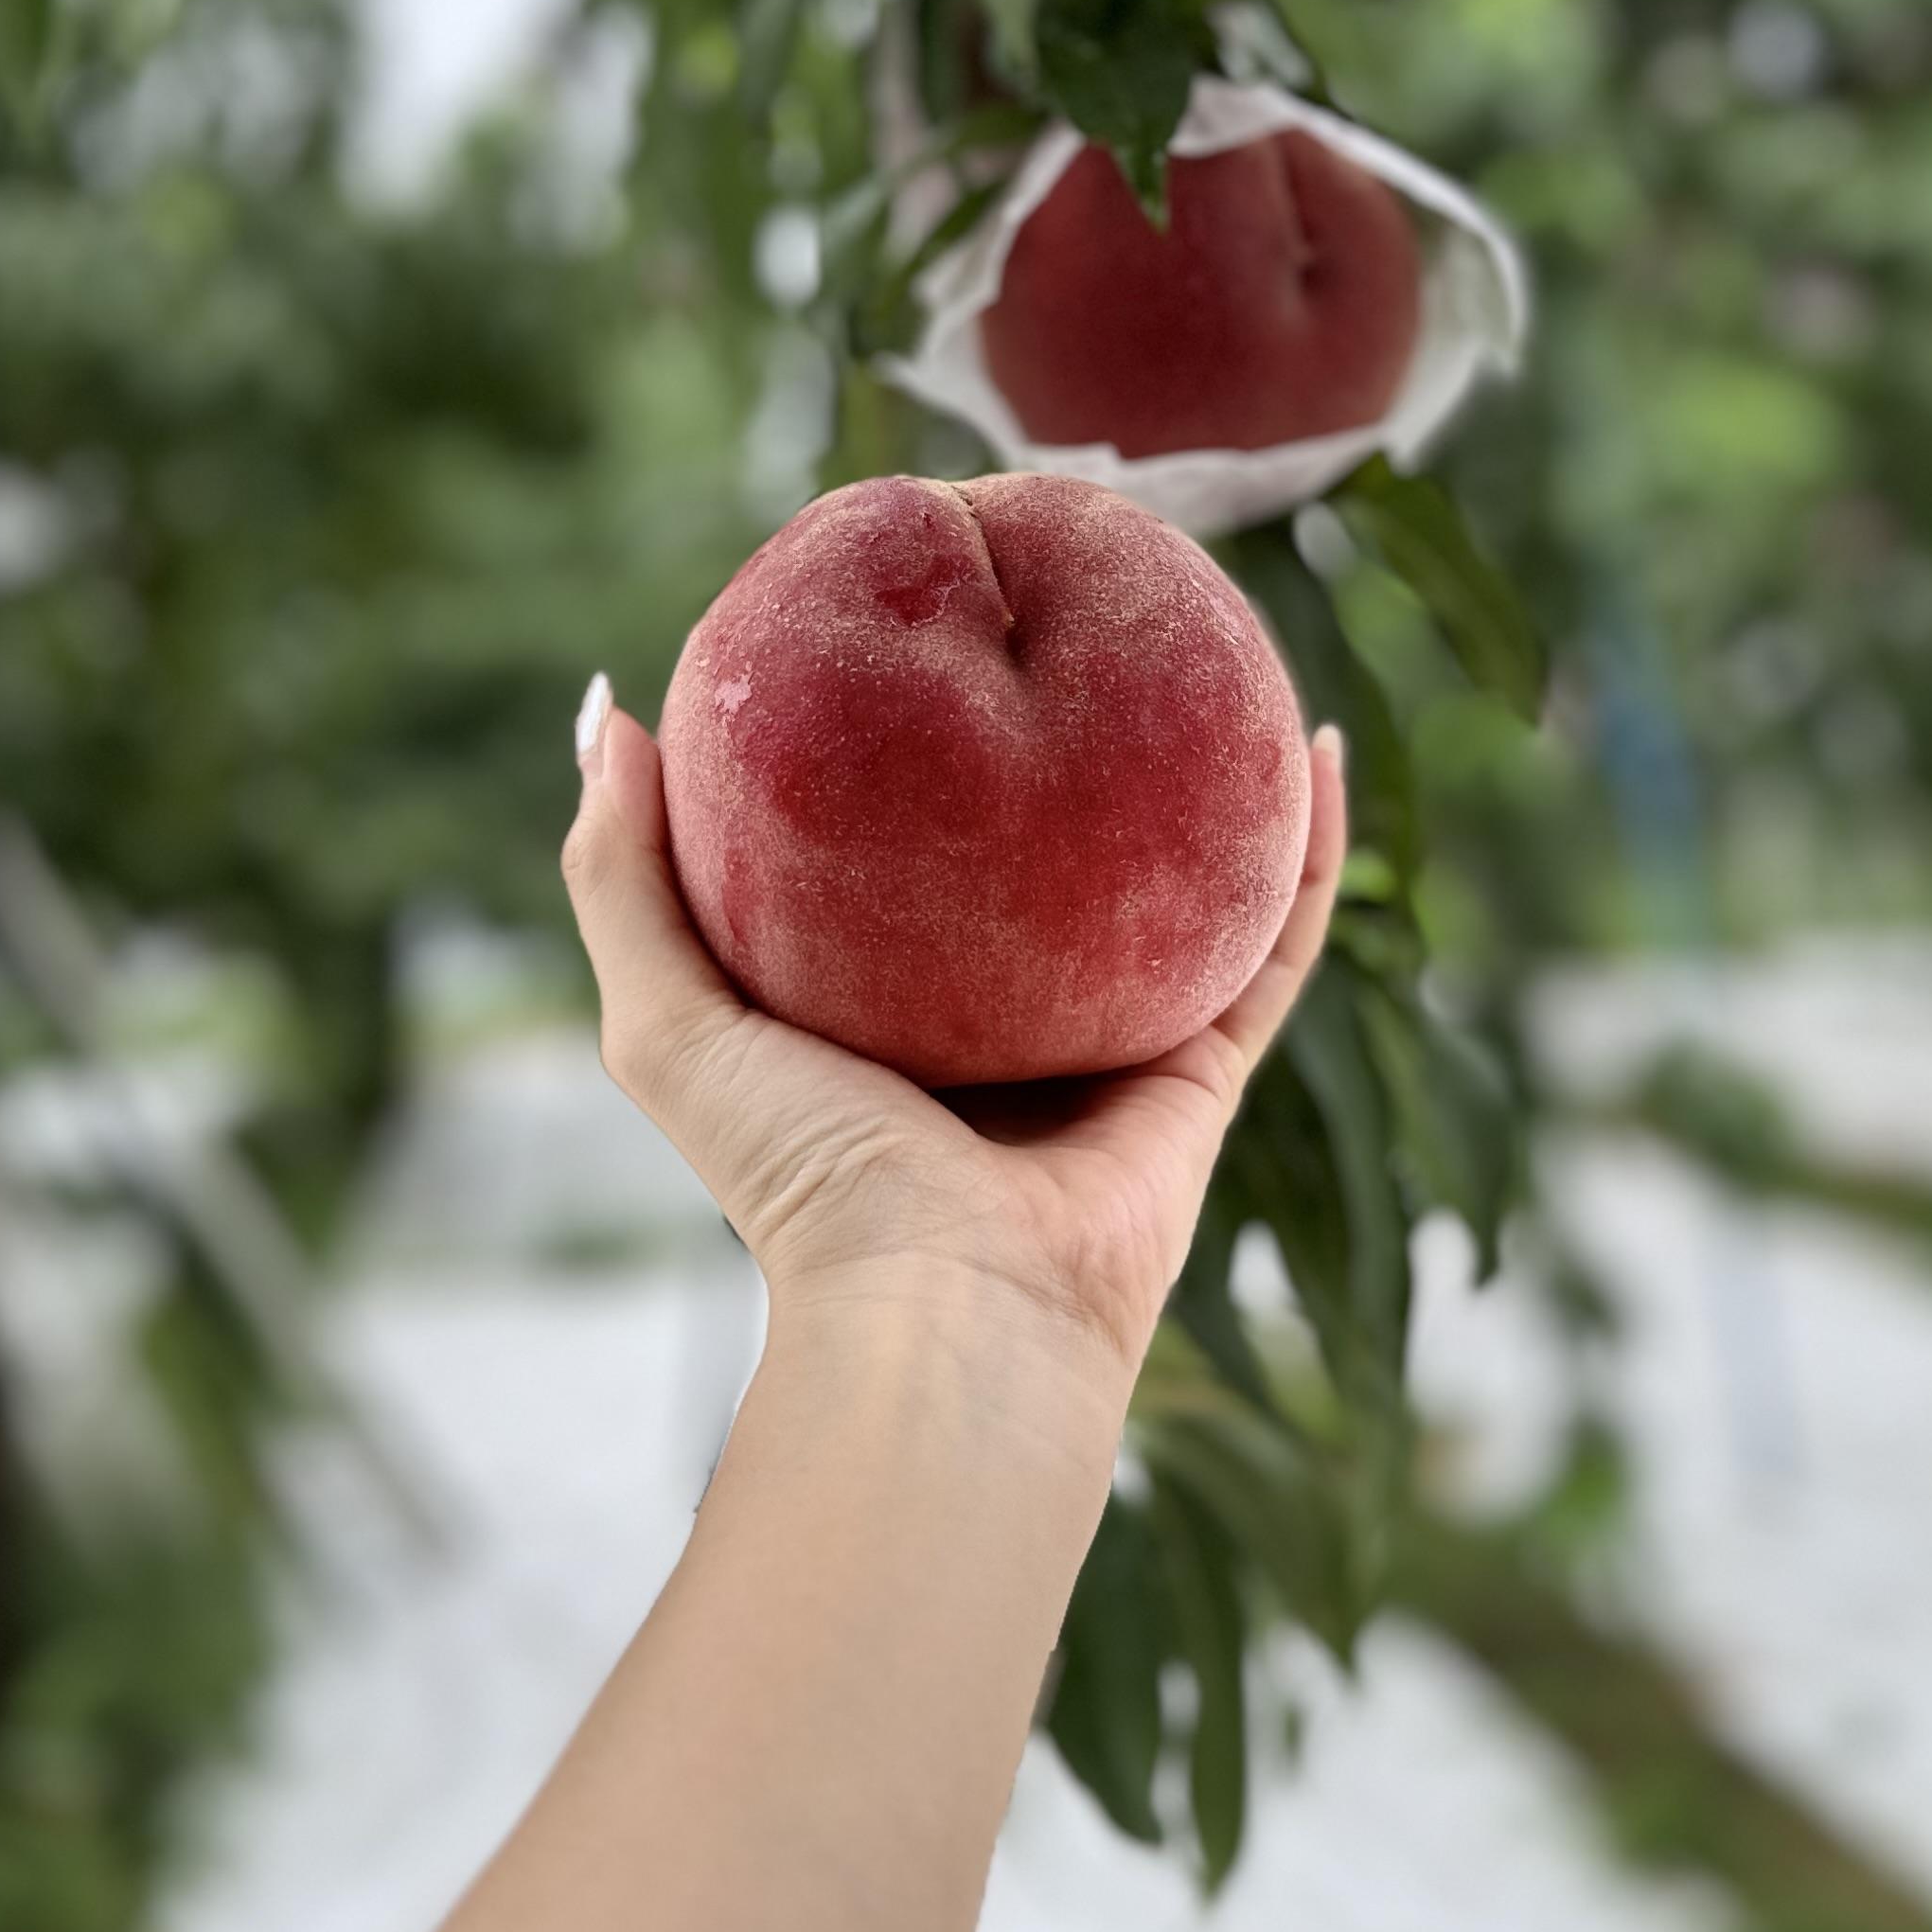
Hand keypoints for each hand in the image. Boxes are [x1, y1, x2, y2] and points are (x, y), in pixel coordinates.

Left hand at [560, 681, 1348, 1381]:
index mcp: (886, 1014)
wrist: (948, 1312)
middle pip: (1051, 860)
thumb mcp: (668, 1017)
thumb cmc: (801, 1179)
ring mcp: (1112, 1041)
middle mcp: (1005, 1021)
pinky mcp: (1202, 1066)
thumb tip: (610, 705)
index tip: (919, 632)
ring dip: (1218, 781)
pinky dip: (1311, 847)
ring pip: (1185, 884)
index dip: (913, 752)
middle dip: (1077, 752)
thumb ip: (624, 874)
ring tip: (1228, 656)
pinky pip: (1276, 937)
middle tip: (1082, 619)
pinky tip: (1320, 742)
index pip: (903, 856)